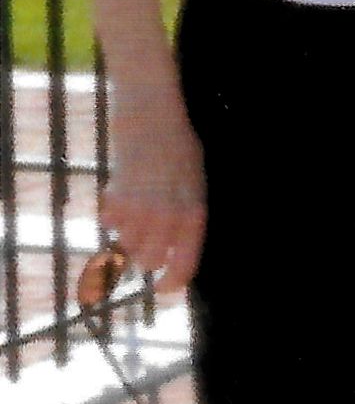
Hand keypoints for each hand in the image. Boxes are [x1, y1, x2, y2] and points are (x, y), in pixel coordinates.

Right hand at [99, 79, 206, 286]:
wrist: (153, 114)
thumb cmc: (180, 145)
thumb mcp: (195, 181)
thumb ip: (187, 214)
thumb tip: (174, 247)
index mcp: (195, 212)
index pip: (186, 263)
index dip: (173, 282)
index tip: (162, 289)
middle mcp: (170, 216)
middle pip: (148, 260)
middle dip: (144, 251)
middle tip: (143, 232)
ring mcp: (142, 208)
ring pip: (125, 244)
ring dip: (127, 232)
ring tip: (134, 207)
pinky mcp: (117, 197)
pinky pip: (108, 222)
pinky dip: (112, 212)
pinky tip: (121, 191)